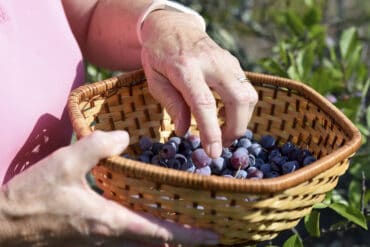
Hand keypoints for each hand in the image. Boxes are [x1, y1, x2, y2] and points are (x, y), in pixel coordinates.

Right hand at [2, 131, 217, 246]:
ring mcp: (100, 239)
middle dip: (184, 237)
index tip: (214, 237)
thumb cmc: (33, 196)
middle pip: (157, 241)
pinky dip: (147, 230)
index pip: (160, 233)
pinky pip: (128, 236)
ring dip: (167, 233)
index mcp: (111, 221)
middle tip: (208, 229)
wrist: (5, 225)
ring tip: (187, 222)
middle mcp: (110, 236)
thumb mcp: (66, 163)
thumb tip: (126, 138)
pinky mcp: (91, 235)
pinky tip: (148, 214)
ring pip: (143, 241)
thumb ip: (98, 146)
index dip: (190, 236)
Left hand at [140, 10, 257, 157]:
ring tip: (223, 132)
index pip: (204, 103)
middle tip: (221, 144)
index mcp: (186, 68)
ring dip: (241, 120)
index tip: (214, 153)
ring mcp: (228, 61)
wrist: (173, 26)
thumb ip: (171, 104)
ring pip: (249, 96)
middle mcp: (212, 63)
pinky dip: (241, 109)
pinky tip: (227, 115)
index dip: (211, 131)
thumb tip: (184, 131)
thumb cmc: (159, 55)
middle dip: (235, 129)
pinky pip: (247, 90)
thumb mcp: (154, 79)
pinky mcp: (235, 63)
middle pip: (238, 100)